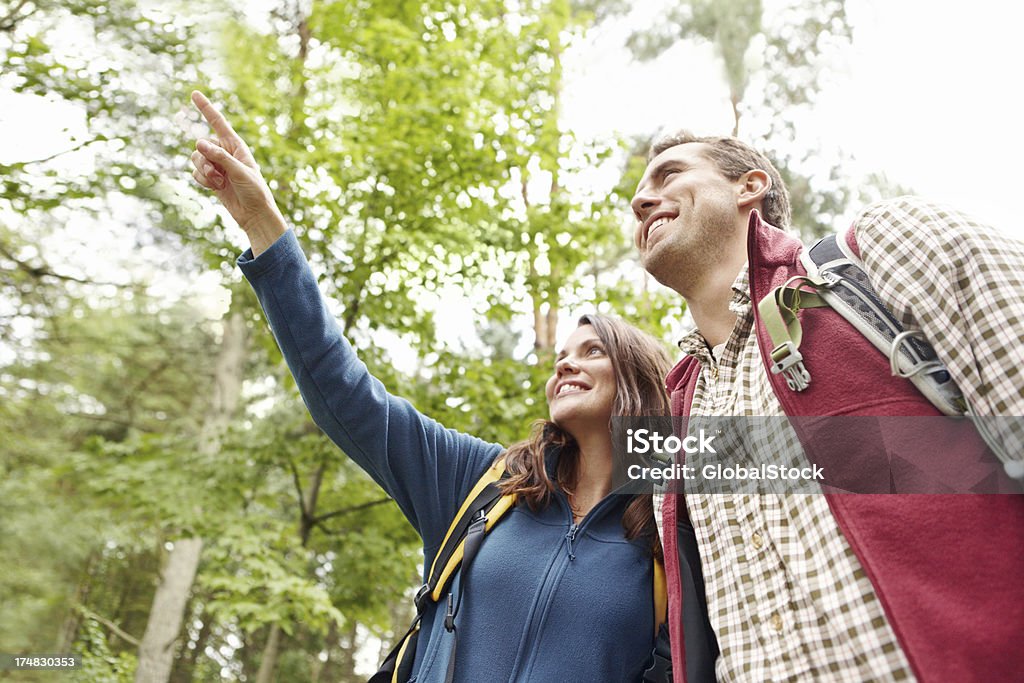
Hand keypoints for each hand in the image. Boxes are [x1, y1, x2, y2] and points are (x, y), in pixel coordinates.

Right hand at [189, 91, 285, 243]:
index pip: (218, 122)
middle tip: (220, 176)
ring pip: (195, 159)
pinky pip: (195, 173)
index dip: (206, 108)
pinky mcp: (210, 177)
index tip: (194, 94)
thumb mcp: (240, 172)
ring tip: (220, 183)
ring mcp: (216, 165)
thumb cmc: (254, 191)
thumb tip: (199, 144)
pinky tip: (216, 189)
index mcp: (235, 146)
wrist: (253, 214)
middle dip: (205, 161)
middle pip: (200, 145)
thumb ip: (220, 157)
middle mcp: (224, 152)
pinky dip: (203, 181)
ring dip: (204, 172)